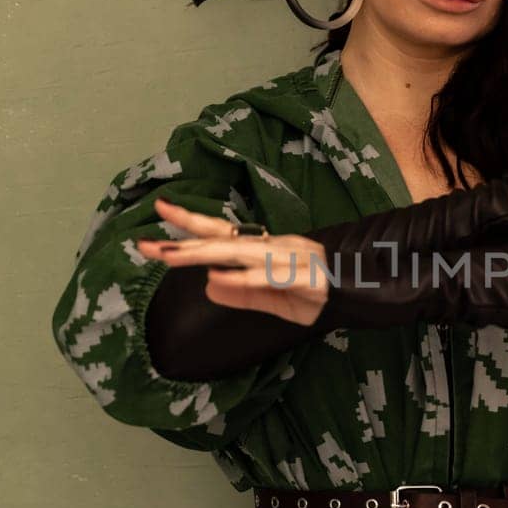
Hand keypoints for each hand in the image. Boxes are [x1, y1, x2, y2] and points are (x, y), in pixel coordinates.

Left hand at [137, 200, 331, 325]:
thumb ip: (243, 293)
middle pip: (222, 239)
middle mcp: (271, 247)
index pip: (221, 232)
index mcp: (263, 250)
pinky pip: (269, 276)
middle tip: (146, 244)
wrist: (361, 290)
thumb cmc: (314, 293)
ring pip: (239, 254)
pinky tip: (218, 277)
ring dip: (203, 254)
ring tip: (170, 257)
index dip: (190, 223)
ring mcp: (287, 259)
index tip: (160, 209)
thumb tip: (207, 285)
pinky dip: (243, 277)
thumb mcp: (273, 298)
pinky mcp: (304, 277)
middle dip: (183, 240)